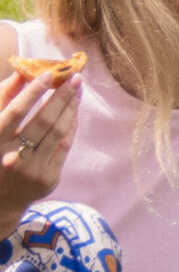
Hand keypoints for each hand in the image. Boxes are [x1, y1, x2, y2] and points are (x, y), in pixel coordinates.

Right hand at [0, 68, 79, 233]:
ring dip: (71, 108)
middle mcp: (12, 157)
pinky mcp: (49, 178)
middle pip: (42, 122)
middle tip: (75, 77)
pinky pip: (65, 146)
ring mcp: (33, 170)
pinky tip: (75, 110)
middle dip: (61, 97)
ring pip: (58, 133)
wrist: (1, 198)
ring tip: (78, 89)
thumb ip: (3, 99)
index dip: (32, 92)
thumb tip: (21, 73)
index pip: (15, 112)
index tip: (49, 74)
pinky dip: (72, 125)